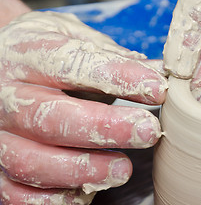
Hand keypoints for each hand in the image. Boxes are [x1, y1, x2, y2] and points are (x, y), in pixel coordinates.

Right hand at [0, 11, 167, 202]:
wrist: (1, 63)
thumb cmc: (45, 53)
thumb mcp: (74, 39)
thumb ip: (112, 56)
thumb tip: (158, 71)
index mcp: (27, 54)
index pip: (73, 64)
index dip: (119, 78)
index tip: (157, 88)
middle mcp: (6, 95)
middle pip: (52, 117)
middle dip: (106, 128)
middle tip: (148, 132)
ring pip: (31, 160)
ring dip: (83, 169)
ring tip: (123, 169)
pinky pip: (16, 192)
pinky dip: (55, 197)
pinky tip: (88, 191)